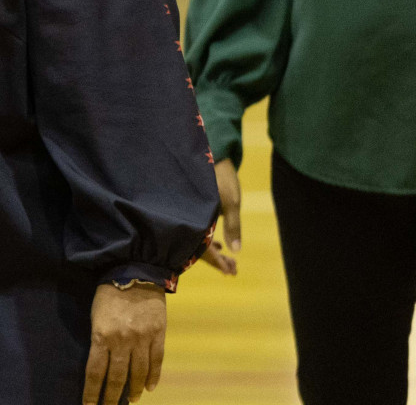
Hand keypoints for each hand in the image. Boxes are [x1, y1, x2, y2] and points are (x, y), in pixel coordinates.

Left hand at [84, 283, 165, 403]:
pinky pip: (157, 362)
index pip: (95, 372)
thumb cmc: (108, 292)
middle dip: (112, 398)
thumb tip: (99, 365)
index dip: (92, 393)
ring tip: (131, 401)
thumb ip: (98, 339)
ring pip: (138, 373)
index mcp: (101, 335)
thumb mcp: (95, 315)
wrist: (134, 271)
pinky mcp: (158, 334)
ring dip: (134, 390)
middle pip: (117, 378)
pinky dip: (153, 377)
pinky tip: (150, 388)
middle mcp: (122, 340)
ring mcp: (142, 338)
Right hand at [201, 160, 240, 274]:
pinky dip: (208, 239)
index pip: (203, 248)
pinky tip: (218, 242)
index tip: (231, 272)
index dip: (217, 262)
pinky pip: (198, 230)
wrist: (211, 152)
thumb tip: (235, 251)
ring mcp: (190, 213)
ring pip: (198, 239)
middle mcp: (189, 217)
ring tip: (229, 261)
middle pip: (198, 246)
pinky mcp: (193, 208)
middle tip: (233, 271)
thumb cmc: (221, 177)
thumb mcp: (231, 202)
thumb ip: (233, 227)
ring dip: (213, 251)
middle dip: (216, 260)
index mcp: (196, 217)